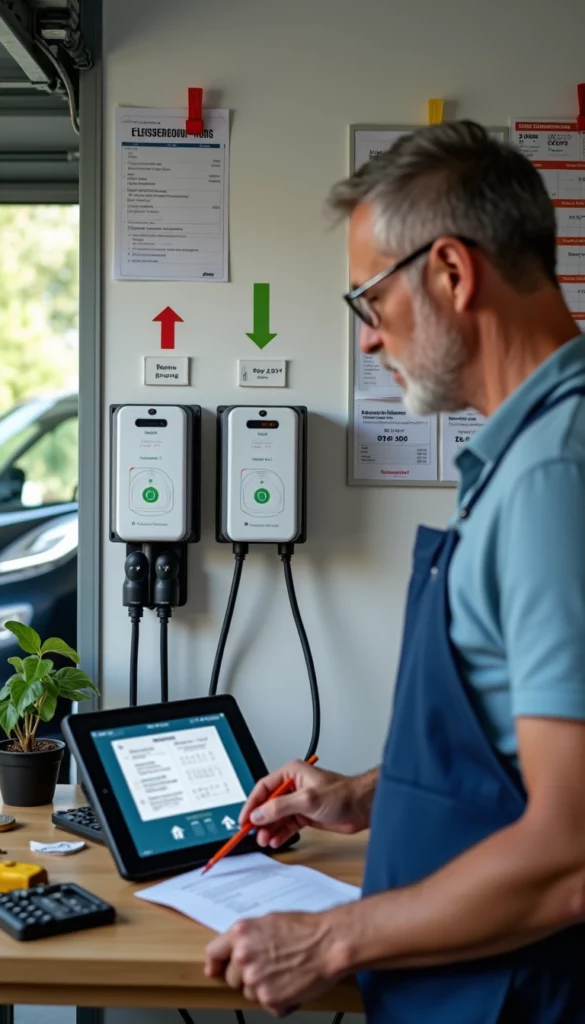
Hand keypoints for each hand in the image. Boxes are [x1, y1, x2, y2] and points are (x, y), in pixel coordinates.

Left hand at [205, 910, 344, 1016]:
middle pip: (232, 977)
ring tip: (285, 974)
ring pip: (249, 993)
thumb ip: (246, 937)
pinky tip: (293, 985)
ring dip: (264, 988)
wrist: (329, 943)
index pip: (213, 953)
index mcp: (241, 933)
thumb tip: (232, 951)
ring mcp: (255, 979)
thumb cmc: (305, 929)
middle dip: (248, 976)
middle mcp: (243, 956)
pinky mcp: (270, 998)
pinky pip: (268, 1006)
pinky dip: (280, 1001)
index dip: (216, 963)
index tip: (216, 970)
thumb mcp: (269, 922)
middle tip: (270, 967)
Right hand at [239, 760, 371, 849]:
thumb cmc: (342, 794)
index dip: (252, 804)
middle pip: (268, 804)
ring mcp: (298, 802)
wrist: (362, 807)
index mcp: (291, 774)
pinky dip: (280, 833)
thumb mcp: (307, 799)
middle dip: (260, 820)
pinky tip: (275, 840)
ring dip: (269, 829)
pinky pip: (286, 825)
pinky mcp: (305, 815)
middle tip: (254, 833)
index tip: (245, 819)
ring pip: (276, 817)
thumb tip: (259, 813)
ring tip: (265, 840)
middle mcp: (292, 787)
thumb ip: (281, 807)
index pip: (263, 788)